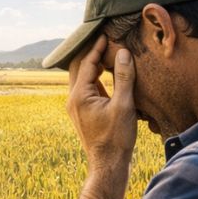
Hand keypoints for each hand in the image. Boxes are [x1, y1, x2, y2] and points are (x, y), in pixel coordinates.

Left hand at [66, 34, 136, 164]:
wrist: (108, 165)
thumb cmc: (116, 138)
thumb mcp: (124, 105)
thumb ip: (123, 77)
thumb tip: (123, 53)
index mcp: (79, 95)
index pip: (86, 63)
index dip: (97, 47)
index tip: (106, 33)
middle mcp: (73, 100)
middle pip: (78, 68)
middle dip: (90, 53)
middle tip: (102, 38)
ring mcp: (77, 107)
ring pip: (82, 79)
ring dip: (93, 65)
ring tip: (106, 51)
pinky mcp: (84, 113)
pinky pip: (88, 89)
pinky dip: (96, 78)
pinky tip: (108, 73)